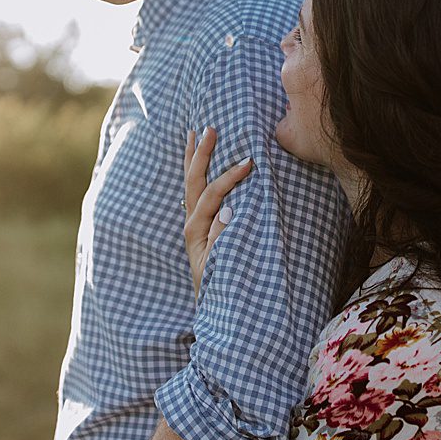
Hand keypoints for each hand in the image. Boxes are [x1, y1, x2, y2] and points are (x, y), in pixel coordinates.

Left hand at [183, 127, 253, 294]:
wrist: (215, 312)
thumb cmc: (222, 289)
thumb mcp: (221, 267)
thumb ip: (222, 240)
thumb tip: (228, 210)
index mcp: (196, 231)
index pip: (211, 195)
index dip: (228, 177)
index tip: (249, 162)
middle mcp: (191, 225)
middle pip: (193, 182)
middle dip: (200, 154)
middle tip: (208, 128)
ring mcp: (194, 226)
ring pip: (191, 185)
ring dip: (193, 159)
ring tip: (195, 135)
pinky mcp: (200, 229)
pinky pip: (197, 195)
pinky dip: (197, 175)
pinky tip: (199, 164)